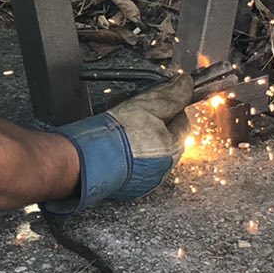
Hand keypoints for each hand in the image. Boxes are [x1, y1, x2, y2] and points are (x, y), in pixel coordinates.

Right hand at [45, 71, 195, 213]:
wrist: (86, 160)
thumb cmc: (116, 135)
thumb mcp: (147, 105)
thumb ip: (171, 94)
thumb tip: (187, 84)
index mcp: (172, 149)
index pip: (182, 122)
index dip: (170, 107)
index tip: (157, 100)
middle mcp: (162, 170)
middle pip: (166, 138)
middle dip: (154, 123)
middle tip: (136, 111)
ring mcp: (144, 181)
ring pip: (149, 152)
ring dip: (139, 138)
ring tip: (121, 127)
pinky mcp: (126, 188)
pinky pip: (132, 166)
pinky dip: (127, 155)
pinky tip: (114, 144)